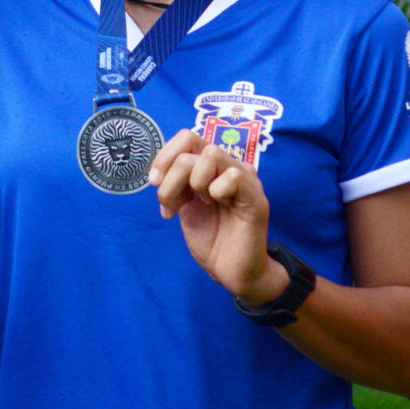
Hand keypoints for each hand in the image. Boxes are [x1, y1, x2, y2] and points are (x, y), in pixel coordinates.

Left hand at [148, 130, 281, 301]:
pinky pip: (233, 177)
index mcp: (212, 166)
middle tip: (171, 205)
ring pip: (212, 154)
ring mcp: (245, 179)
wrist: (229, 270)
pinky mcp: (255, 198)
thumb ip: (175, 183)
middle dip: (172, 175)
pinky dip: (216, 190)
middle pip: (194, 145)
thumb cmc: (210, 238)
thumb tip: (158, 172)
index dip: (165, 155)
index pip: (187, 137)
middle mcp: (229, 166)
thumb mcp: (184, 205)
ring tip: (200, 204)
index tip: (154, 182)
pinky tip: (215, 207)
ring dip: (194, 181)